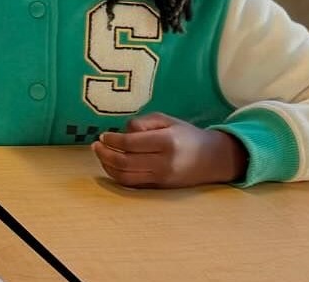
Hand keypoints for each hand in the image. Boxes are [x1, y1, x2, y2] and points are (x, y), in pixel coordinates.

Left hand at [91, 113, 246, 187]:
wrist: (212, 159)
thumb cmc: (186, 135)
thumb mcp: (168, 120)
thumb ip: (143, 122)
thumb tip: (122, 132)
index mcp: (166, 142)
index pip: (131, 143)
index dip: (113, 140)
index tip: (103, 135)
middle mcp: (164, 163)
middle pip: (125, 162)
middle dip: (105, 154)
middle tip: (96, 145)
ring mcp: (161, 178)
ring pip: (126, 177)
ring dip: (108, 166)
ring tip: (101, 154)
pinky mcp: (160, 188)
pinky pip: (133, 184)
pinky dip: (118, 176)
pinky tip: (111, 165)